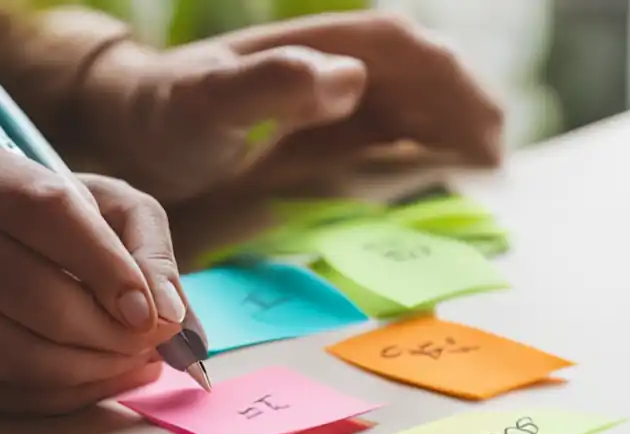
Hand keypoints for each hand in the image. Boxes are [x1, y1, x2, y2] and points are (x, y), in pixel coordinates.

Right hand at [0, 143, 187, 413]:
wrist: (6, 258)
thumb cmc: (64, 227)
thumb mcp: (115, 211)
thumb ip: (150, 251)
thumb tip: (169, 314)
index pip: (37, 209)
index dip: (104, 263)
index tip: (150, 308)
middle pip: (19, 284)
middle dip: (99, 323)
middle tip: (148, 339)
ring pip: (2, 346)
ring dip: (84, 364)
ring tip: (133, 358)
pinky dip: (65, 394)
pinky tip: (104, 377)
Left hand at [82, 10, 503, 202]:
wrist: (132, 127)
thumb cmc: (166, 112)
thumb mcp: (207, 100)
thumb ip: (271, 87)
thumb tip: (350, 81)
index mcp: (323, 46)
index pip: (410, 51)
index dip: (455, 90)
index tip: (485, 141)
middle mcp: (340, 65)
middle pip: (429, 79)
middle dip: (470, 118)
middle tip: (497, 177)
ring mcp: (338, 99)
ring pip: (419, 108)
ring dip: (454, 140)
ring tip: (483, 187)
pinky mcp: (330, 131)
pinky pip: (393, 138)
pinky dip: (423, 160)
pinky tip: (434, 191)